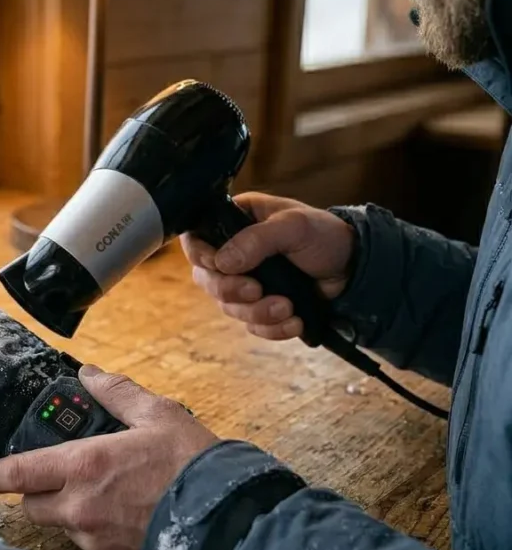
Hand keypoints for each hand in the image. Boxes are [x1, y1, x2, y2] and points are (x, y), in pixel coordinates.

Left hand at [0, 365, 217, 549]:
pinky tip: (127, 518)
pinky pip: (91, 547)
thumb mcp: (158, 415)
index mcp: (84, 466)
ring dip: (72, 512)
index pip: (18, 473)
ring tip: (108, 495)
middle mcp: (80, 508)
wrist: (228, 521)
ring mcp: (95, 541)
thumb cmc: (192, 464)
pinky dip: (99, 533)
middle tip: (62, 476)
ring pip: (63, 527)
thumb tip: (90, 374)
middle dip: (39, 491)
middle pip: (33, 506)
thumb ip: (117, 394)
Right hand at [180, 192, 354, 340]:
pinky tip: (293, 322)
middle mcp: (232, 252)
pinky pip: (251, 325)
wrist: (353, 268)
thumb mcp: (294, 226)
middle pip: (207, 279)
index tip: (221, 267)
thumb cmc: (324, 235)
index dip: (201, 257)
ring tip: (287, 308)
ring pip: (229, 306)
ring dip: (257, 313)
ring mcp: (244, 281)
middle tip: (258, 291)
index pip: (196, 240)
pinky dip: (270, 328)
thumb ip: (257, 239)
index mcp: (234, 222)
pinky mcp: (259, 305)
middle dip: (231, 291)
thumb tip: (222, 262)